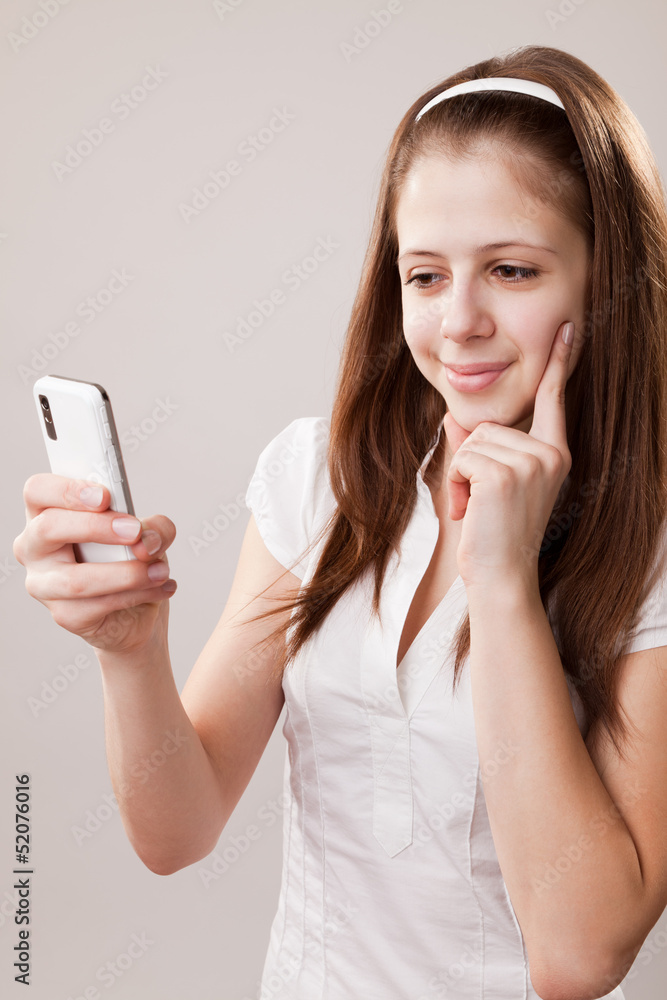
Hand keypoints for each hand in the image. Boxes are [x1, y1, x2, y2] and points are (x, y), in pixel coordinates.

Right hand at [13, 475, 176, 653]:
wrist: (137, 610)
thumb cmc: (128, 559)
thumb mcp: (148, 533)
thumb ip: (154, 527)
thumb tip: (146, 540)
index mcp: (47, 514)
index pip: (38, 491)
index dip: (67, 490)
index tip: (104, 496)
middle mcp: (35, 548)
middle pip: (48, 528)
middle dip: (96, 527)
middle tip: (134, 531)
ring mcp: (43, 584)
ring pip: (76, 579)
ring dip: (126, 573)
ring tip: (159, 570)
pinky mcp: (64, 615)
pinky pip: (97, 605)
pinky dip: (136, 595)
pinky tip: (159, 588)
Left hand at [444, 321, 574, 589]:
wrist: (500, 577)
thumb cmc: (493, 535)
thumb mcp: (487, 484)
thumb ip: (477, 447)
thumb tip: (453, 416)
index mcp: (555, 455)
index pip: (554, 401)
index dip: (559, 365)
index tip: (569, 330)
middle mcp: (550, 455)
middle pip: (489, 426)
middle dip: (470, 461)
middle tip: (478, 503)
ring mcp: (530, 464)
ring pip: (472, 442)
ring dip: (460, 476)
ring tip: (474, 509)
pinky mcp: (504, 475)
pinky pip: (462, 458)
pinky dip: (454, 484)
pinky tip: (468, 511)